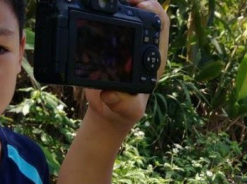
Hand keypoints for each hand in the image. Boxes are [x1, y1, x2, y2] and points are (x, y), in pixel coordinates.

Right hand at [83, 0, 169, 129]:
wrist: (109, 110)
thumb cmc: (124, 109)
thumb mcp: (128, 109)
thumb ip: (124, 103)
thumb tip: (111, 94)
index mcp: (152, 56)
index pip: (161, 24)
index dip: (153, 10)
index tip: (139, 5)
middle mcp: (140, 43)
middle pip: (143, 10)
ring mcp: (124, 42)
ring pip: (124, 12)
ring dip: (116, 3)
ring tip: (98, 1)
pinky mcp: (107, 43)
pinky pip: (105, 22)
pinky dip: (98, 14)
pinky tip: (86, 9)